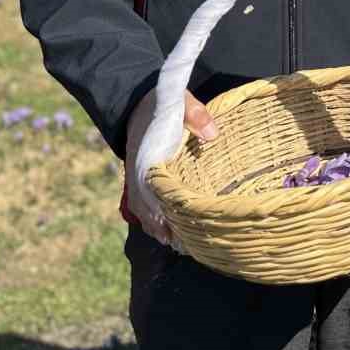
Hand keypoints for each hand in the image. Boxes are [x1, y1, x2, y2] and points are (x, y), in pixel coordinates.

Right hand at [125, 85, 216, 244]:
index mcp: (147, 161)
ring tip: (183, 246)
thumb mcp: (180, 104)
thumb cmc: (162, 105)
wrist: (137, 103)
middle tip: (189, 246)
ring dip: (161, 229)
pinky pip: (145, 208)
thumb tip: (212, 135)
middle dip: (166, 229)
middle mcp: (139, 176)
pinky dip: (156, 222)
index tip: (180, 232)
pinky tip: (171, 233)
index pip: (153, 196)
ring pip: (146, 214)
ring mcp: (138, 181)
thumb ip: (196, 116)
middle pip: (149, 212)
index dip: (165, 216)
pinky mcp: (141, 182)